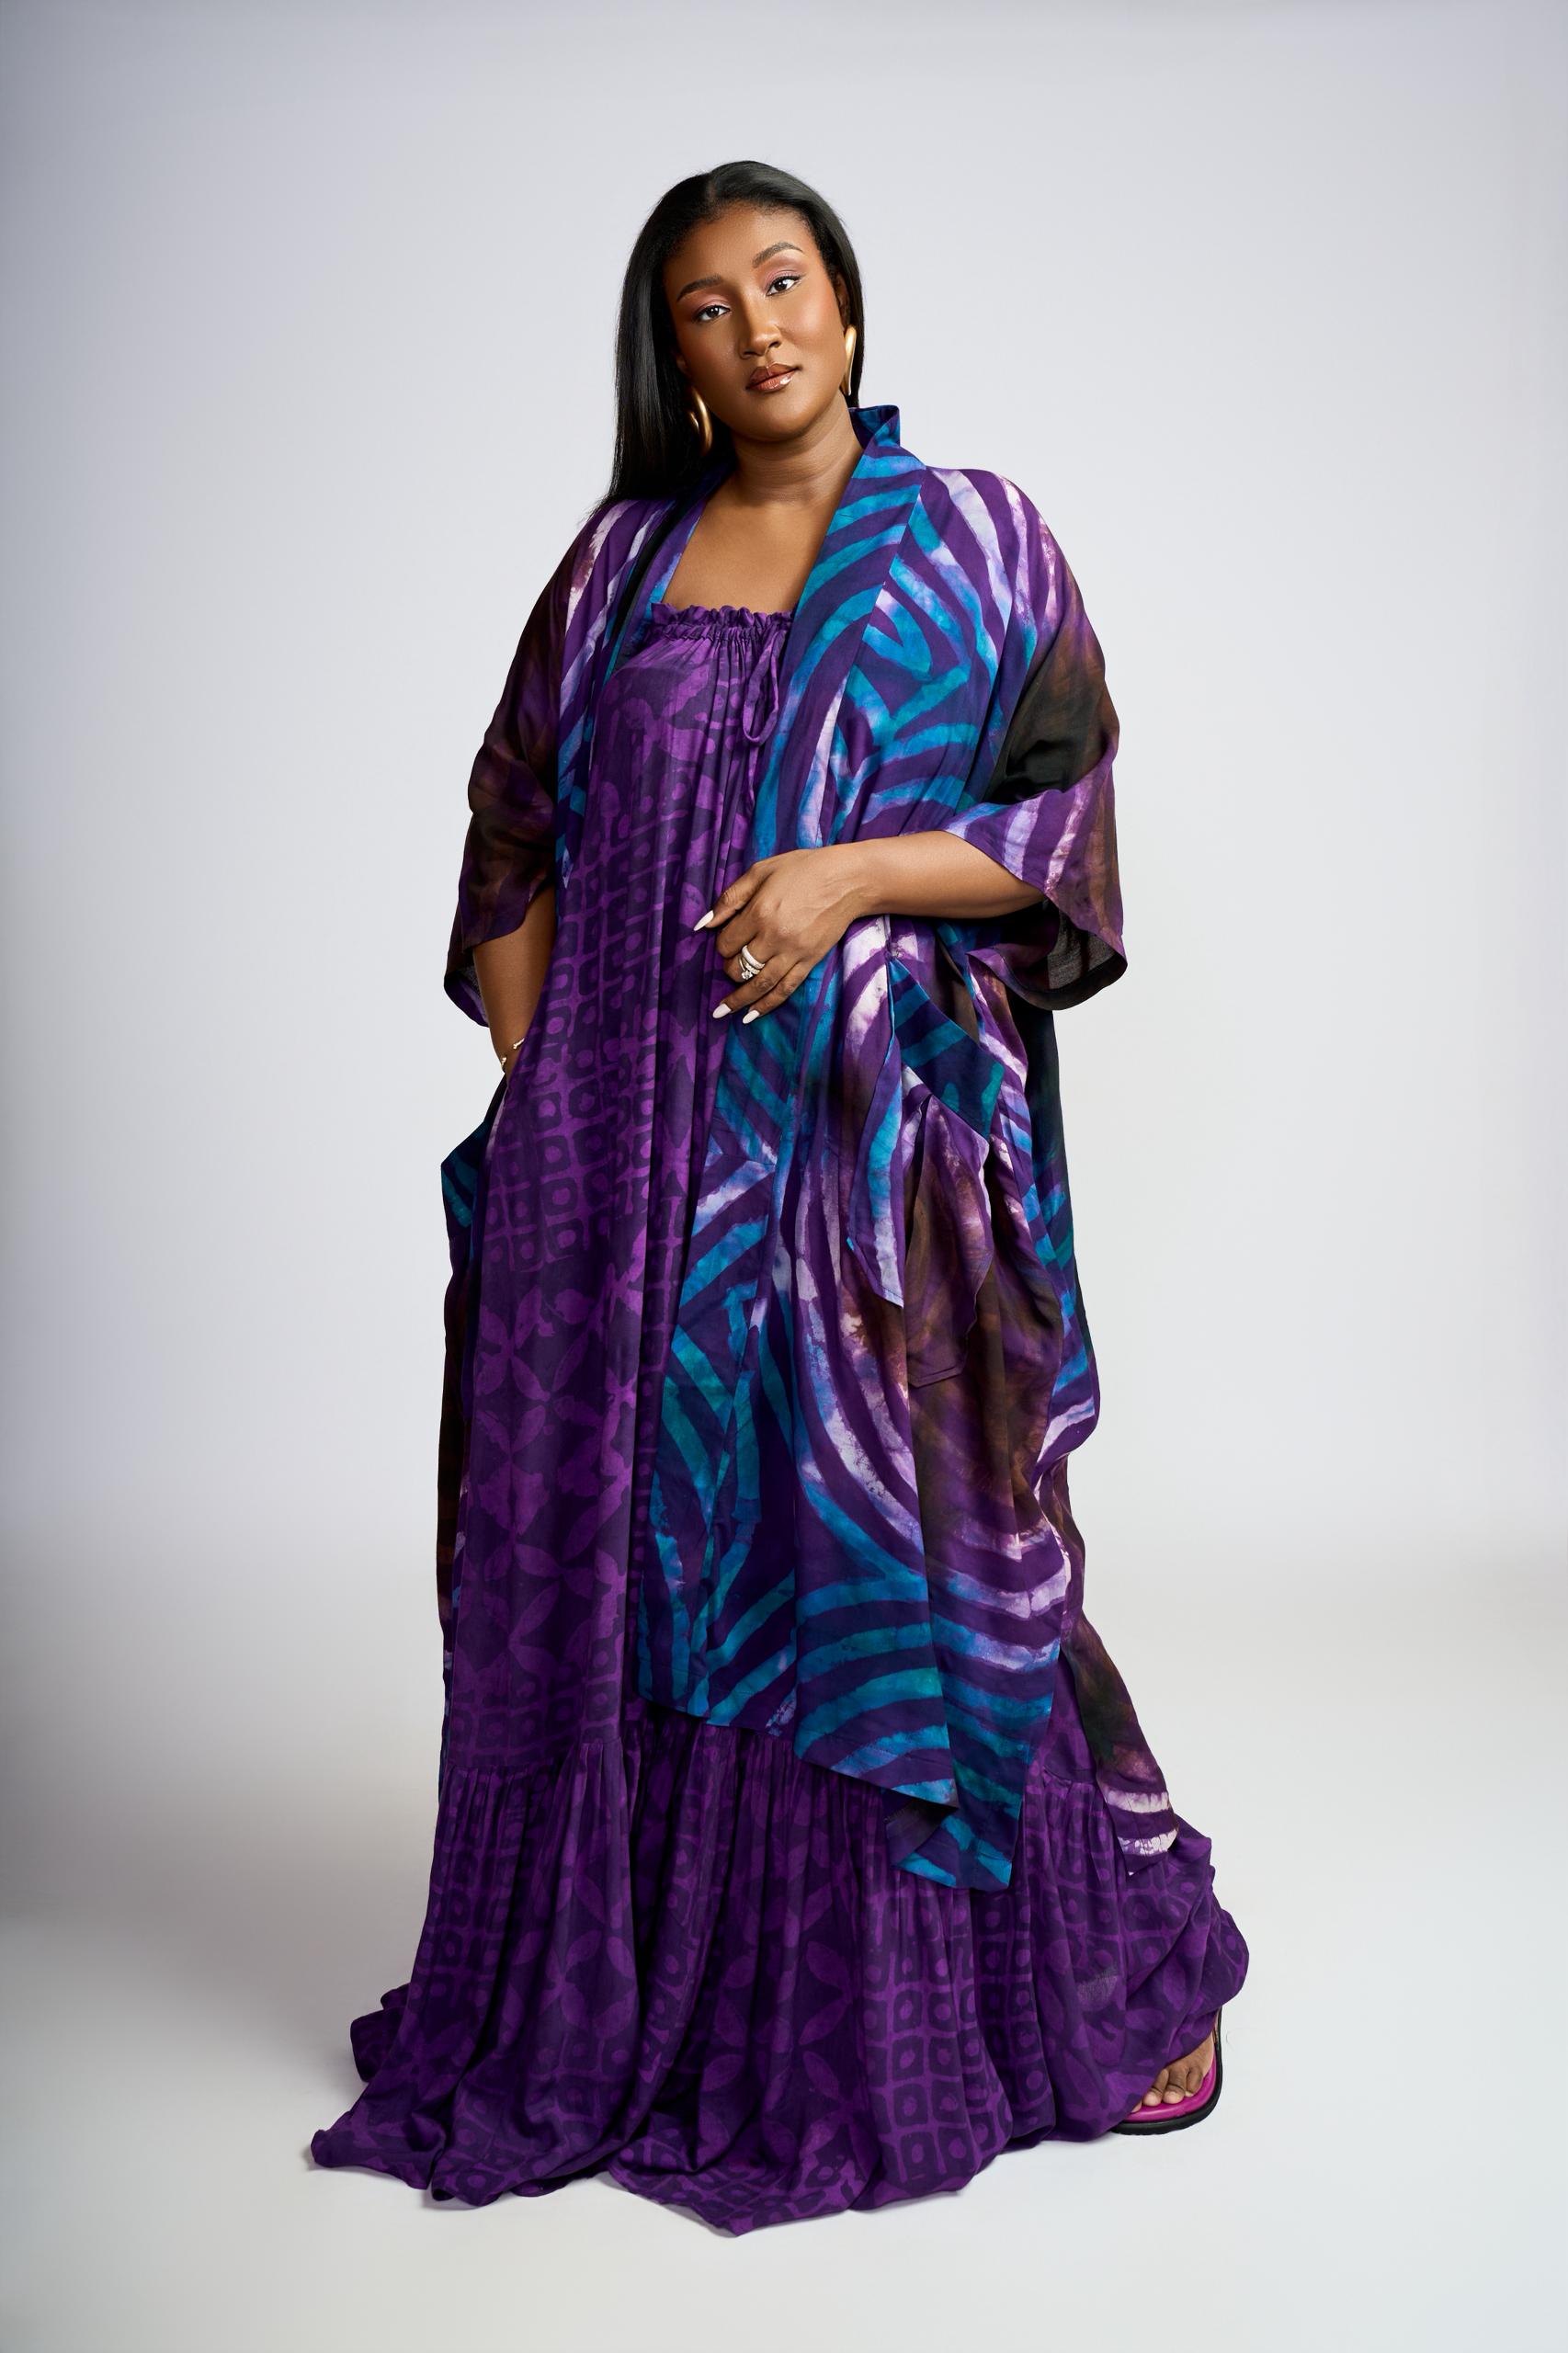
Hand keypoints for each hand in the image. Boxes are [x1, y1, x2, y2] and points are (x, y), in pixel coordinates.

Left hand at [696, 845, 866, 1022]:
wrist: (846, 880)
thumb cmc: (803, 869)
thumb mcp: (761, 871)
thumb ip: (730, 898)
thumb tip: (703, 924)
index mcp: (759, 912)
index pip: (727, 942)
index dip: (721, 944)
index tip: (727, 939)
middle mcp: (774, 937)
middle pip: (740, 966)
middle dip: (729, 968)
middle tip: (729, 964)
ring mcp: (793, 953)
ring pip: (759, 984)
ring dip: (739, 999)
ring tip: (722, 1010)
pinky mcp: (809, 962)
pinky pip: (784, 990)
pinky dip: (766, 1005)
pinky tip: (751, 1016)